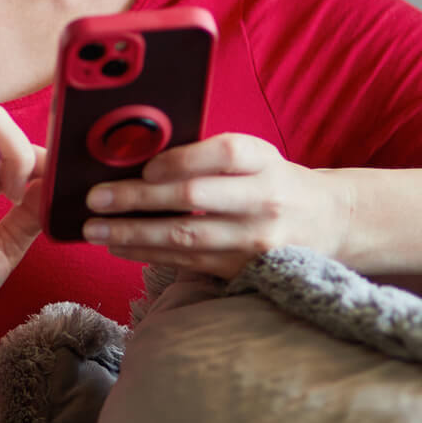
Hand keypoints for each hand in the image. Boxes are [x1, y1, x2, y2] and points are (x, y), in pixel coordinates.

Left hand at [79, 132, 351, 279]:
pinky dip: (149, 254)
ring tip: (95, 230)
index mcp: (263, 160)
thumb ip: (207, 154)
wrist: (326, 221)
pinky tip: (121, 247)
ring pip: (185, 237)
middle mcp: (264, 199)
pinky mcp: (246, 269)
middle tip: (95, 200)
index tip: (143, 167)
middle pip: (194, 198)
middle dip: (137, 200)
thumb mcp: (253, 155)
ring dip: (133, 234)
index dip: (179, 160)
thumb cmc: (271, 179)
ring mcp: (256, 240)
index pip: (222, 153)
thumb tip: (137, 157)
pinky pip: (189, 262)